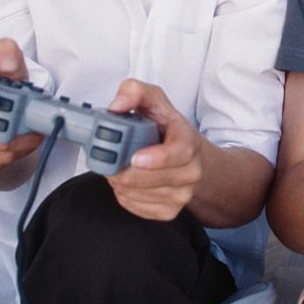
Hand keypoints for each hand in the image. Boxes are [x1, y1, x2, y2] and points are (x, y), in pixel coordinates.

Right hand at [0, 38, 42, 185]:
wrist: (5, 124)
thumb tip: (4, 49)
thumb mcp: (13, 73)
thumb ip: (10, 59)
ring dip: (14, 148)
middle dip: (10, 131)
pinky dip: (3, 164)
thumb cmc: (6, 94)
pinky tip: (11, 154)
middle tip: (33, 129)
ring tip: (26, 139)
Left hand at [105, 79, 203, 220]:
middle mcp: (191, 171)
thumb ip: (134, 91)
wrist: (187, 157)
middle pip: (152, 179)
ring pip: (138, 194)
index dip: (157, 158)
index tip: (135, 158)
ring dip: (120, 182)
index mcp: (189, 141)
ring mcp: (182, 194)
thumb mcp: (153, 101)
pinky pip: (135, 207)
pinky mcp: (169, 212)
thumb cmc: (167, 129)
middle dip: (124, 170)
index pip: (180, 153)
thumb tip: (117, 106)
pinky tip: (129, 181)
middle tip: (112, 157)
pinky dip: (124, 195)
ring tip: (122, 166)